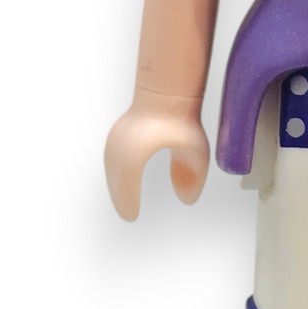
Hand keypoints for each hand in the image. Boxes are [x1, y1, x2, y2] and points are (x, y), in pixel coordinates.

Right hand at [104, 90, 209, 220]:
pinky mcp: (117, 135)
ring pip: (112, 169)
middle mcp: (121, 143)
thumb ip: (193, 176)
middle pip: (115, 178)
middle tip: (128, 215)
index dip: (127, 201)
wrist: (166, 91)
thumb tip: (187, 201)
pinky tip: (123, 184)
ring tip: (124, 203)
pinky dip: (116, 175)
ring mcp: (116, 137)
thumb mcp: (195, 150)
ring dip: (117, 186)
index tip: (132, 217)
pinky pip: (112, 161)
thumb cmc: (181, 118)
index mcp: (136, 148)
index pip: (127, 182)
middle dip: (120, 198)